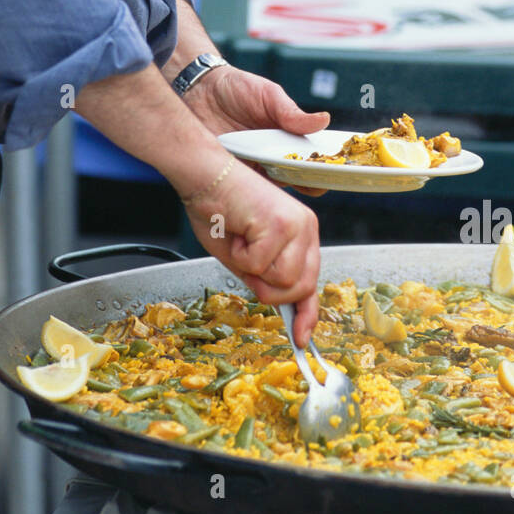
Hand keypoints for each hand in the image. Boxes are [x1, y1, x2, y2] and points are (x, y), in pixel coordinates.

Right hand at [178, 156, 319, 345]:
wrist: (203, 176)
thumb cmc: (217, 210)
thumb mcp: (245, 255)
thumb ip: (267, 278)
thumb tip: (281, 308)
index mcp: (301, 233)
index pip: (310, 281)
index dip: (306, 313)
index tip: (300, 337)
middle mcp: (306, 227)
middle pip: (301, 288)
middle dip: (269, 290)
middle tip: (245, 262)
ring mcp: (297, 225)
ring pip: (284, 282)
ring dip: (254, 271)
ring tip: (242, 242)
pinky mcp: (281, 224)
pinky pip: (263, 266)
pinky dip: (242, 257)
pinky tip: (238, 232)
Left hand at [183, 65, 330, 195]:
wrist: (200, 89)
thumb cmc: (238, 89)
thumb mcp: (269, 95)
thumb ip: (292, 113)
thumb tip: (324, 120)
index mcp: (289, 142)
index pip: (313, 162)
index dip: (326, 168)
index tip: (336, 169)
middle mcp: (273, 160)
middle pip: (298, 182)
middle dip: (308, 184)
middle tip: (313, 180)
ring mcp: (252, 169)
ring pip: (271, 192)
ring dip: (278, 193)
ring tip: (282, 181)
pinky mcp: (230, 174)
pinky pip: (243, 191)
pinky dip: (249, 193)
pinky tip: (254, 189)